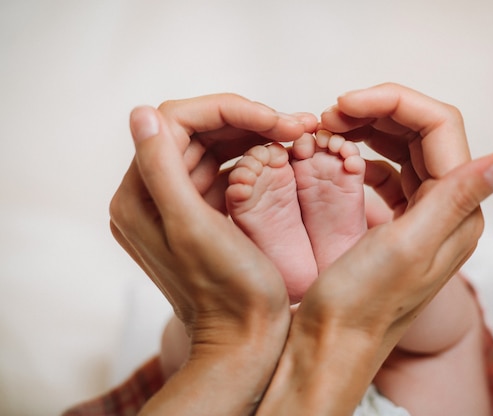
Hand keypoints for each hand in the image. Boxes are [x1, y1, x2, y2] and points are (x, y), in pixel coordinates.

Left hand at [109, 94, 315, 414]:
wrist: (245, 341)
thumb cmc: (229, 292)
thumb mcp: (194, 228)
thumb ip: (161, 168)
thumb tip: (140, 112)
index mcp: (140, 196)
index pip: (177, 122)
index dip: (228, 111)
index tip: (276, 121)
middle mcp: (152, 197)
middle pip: (197, 131)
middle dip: (248, 121)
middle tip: (297, 124)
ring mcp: (178, 205)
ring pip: (214, 147)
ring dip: (255, 135)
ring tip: (297, 135)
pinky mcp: (203, 215)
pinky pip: (226, 170)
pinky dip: (254, 157)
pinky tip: (284, 156)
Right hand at [258, 84, 492, 414]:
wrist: (333, 343)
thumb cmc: (361, 302)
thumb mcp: (409, 247)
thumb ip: (458, 198)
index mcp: (456, 211)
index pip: (438, 127)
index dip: (393, 103)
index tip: (344, 103)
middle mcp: (446, 209)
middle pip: (421, 132)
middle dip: (378, 112)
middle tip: (331, 113)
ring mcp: (421, 214)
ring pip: (404, 149)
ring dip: (369, 129)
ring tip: (331, 127)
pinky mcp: (396, 222)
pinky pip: (387, 172)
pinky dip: (364, 156)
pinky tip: (342, 158)